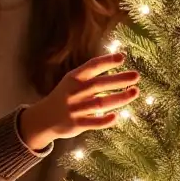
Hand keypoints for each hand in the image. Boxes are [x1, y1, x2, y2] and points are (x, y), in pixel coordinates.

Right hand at [18, 52, 139, 149]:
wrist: (43, 118)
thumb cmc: (64, 97)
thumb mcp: (71, 81)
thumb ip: (90, 76)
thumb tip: (115, 67)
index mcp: (74, 78)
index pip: (92, 66)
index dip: (107, 61)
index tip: (122, 57)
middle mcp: (75, 92)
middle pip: (99, 84)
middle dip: (119, 79)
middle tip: (136, 76)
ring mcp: (76, 108)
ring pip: (100, 103)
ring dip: (119, 98)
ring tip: (135, 92)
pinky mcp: (77, 124)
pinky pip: (93, 122)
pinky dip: (104, 120)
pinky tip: (116, 116)